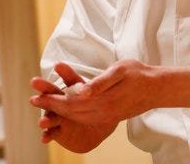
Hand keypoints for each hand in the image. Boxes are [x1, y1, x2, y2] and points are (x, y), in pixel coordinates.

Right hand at [29, 64, 116, 152]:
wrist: (98, 129)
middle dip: (44, 88)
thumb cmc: (101, 108)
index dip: (65, 72)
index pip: (70, 79)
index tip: (58, 65)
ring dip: (46, 117)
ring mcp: (59, 117)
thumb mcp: (104, 99)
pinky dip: (47, 135)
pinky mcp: (58, 131)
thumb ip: (99, 92)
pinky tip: (44, 138)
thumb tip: (97, 88)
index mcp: (75, 91)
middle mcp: (63, 102)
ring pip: (50, 115)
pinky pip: (51, 133)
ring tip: (42, 121)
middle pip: (54, 94)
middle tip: (34, 81)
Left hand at [31, 59, 157, 126]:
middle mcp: (102, 113)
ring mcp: (106, 117)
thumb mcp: (119, 70)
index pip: (70, 104)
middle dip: (50, 107)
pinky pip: (85, 118)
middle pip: (70, 112)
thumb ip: (100, 82)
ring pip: (76, 117)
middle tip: (33, 101)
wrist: (156, 88)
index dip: (51, 101)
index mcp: (103, 101)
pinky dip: (71, 114)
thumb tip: (81, 91)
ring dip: (58, 112)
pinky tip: (65, 109)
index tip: (36, 97)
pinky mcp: (109, 117)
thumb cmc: (138, 74)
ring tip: (44, 106)